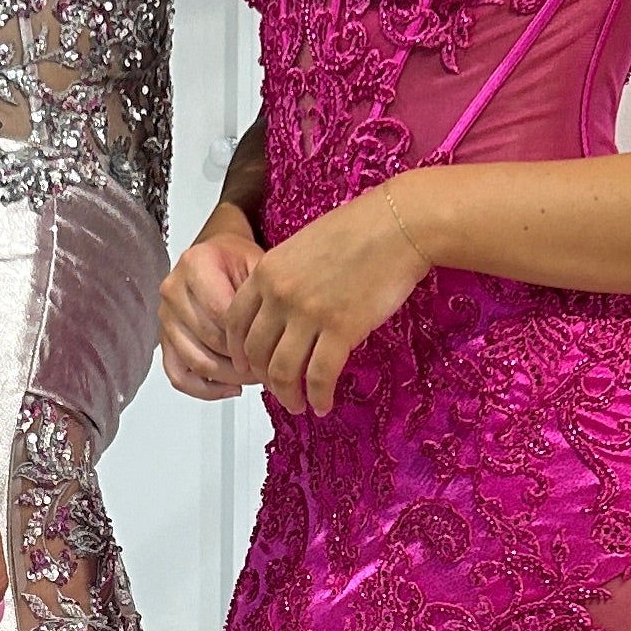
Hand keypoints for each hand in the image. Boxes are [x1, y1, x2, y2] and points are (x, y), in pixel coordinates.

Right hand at [160, 215, 259, 398]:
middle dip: (244, 360)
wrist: (216, 255)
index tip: (273, 349)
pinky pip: (178, 375)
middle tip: (270, 367)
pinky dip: (205, 389)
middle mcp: (173, 290)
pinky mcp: (163, 339)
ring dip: (229, 376)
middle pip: (210, 340)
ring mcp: (165, 317)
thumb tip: (277, 341)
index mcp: (195, 265)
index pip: (222, 313)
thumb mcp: (258, 263)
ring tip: (255, 377)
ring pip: (196, 361)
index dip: (249, 338)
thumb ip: (263, 296)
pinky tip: (230, 388)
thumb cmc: (236, 260)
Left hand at [222, 185, 429, 413]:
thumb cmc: (360, 229)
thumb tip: (280, 309)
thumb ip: (283, 277)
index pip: (234, 322)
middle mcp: (280, 295)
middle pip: (255, 352)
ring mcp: (308, 314)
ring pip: (282, 371)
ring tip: (297, 405)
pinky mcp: (341, 330)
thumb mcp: (302, 245)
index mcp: (267, 271)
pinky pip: (320, 375)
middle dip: (262, 378)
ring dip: (287, 395)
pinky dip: (319, 396)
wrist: (397, 225)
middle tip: (275, 389)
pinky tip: (323, 403)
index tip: (246, 364)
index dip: (237, 350)